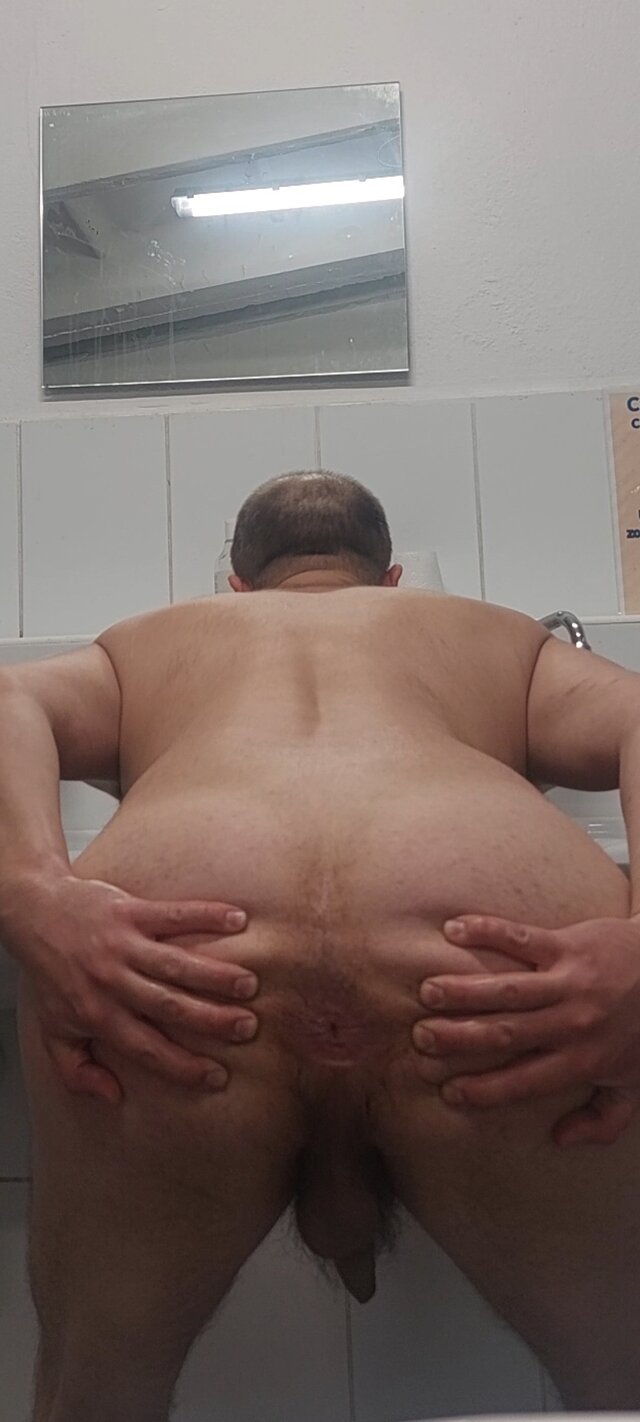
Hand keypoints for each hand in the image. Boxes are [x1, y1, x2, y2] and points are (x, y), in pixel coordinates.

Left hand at [4, 870, 256, 1104]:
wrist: (33, 913)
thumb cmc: (50, 974)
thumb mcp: (54, 1031)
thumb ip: (78, 1070)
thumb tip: (113, 1096)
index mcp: (98, 1015)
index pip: (146, 1049)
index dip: (182, 1066)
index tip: (217, 1076)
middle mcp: (112, 982)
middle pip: (169, 1006)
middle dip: (211, 1020)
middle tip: (247, 1028)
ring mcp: (122, 945)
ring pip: (175, 964)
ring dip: (214, 974)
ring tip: (249, 984)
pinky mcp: (129, 911)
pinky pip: (174, 915)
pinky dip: (206, 916)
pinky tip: (238, 920)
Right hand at [413, 913, 639, 1145]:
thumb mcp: (635, 1086)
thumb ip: (602, 1120)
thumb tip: (559, 1139)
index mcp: (584, 1061)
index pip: (526, 1081)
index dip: (486, 1089)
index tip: (449, 1091)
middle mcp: (573, 1023)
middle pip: (508, 1034)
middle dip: (461, 1038)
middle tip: (423, 1038)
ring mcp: (569, 981)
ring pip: (509, 989)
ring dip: (465, 990)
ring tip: (428, 991)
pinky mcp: (568, 944)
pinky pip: (521, 937)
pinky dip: (487, 931)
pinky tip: (454, 929)